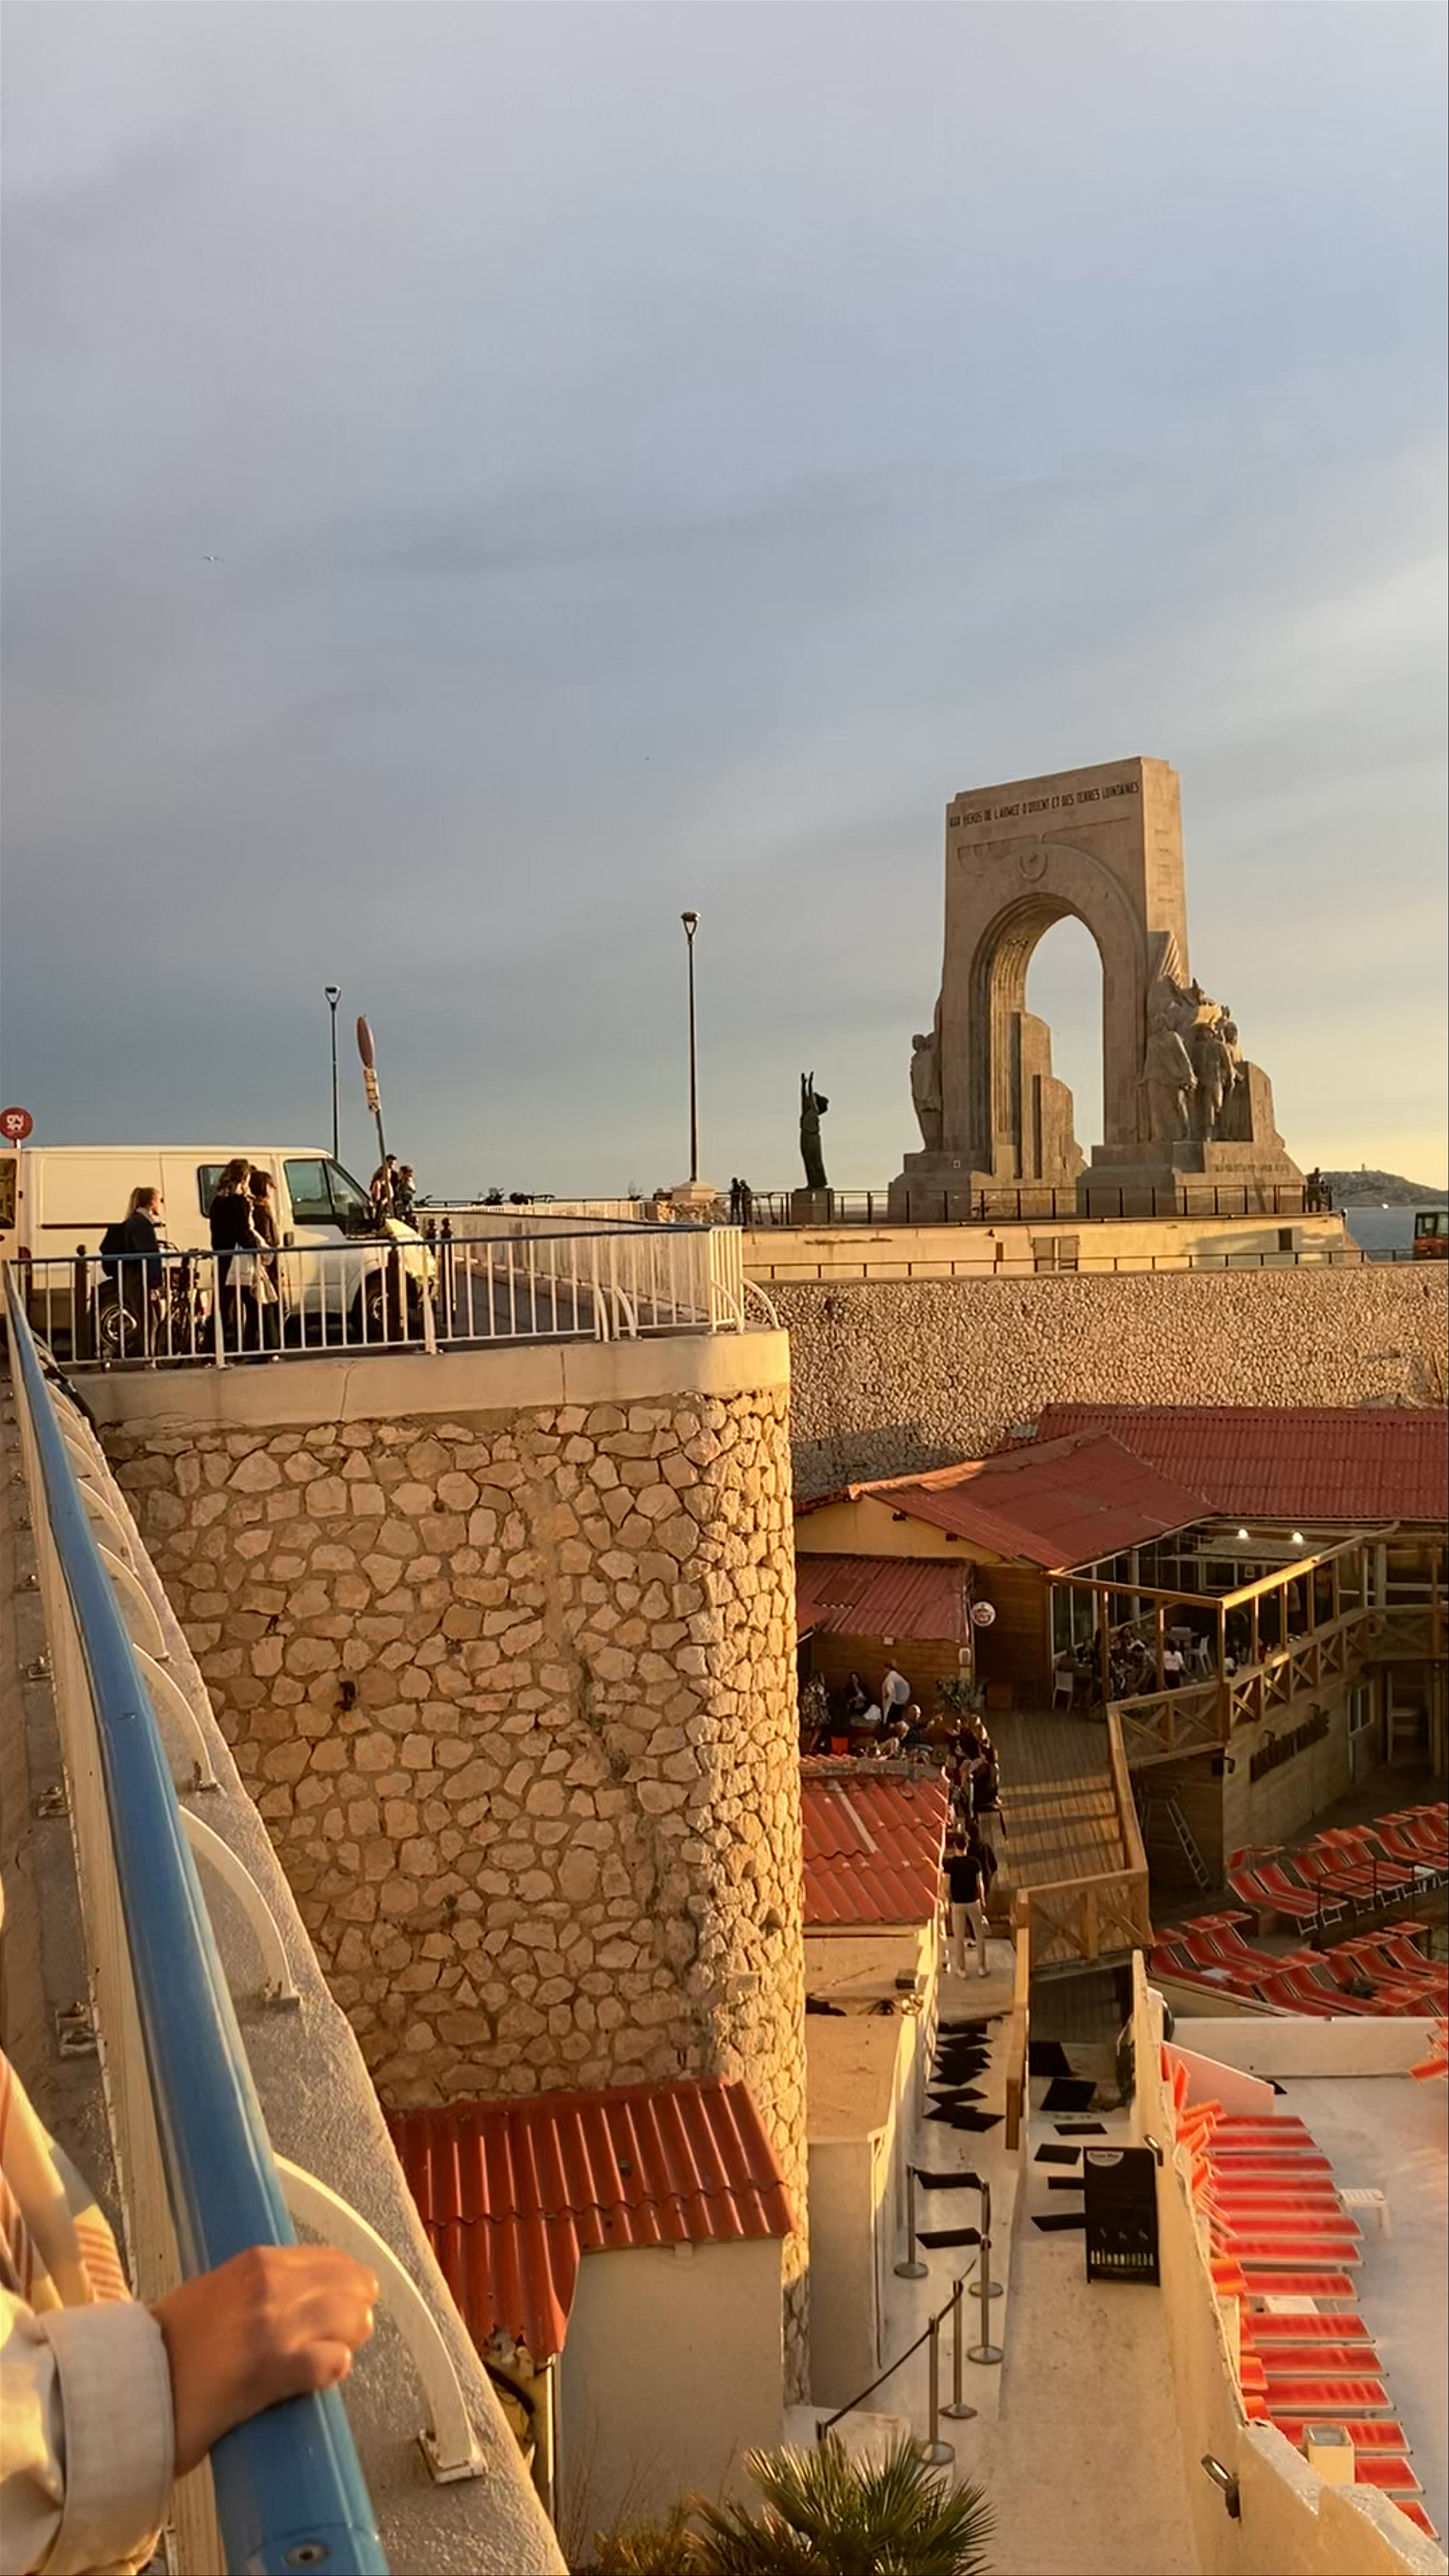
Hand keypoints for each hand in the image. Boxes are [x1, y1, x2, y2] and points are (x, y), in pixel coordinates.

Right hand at [152, 2244, 378, 2476]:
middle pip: (354, 2287)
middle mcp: (272, 2285)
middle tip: (340, 2335)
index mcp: (258, 2261)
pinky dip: (333, 2370)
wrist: (134, 2384)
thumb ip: (262, 2285)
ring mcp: (276, 2326)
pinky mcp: (275, 2370)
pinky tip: (320, 2377)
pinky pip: (333, 2363)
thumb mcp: (219, 2291)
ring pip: (353, 2321)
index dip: (346, 2285)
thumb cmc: (172, 2344)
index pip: (334, 2260)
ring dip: (348, 2341)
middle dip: (354, 2312)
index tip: (343, 2303)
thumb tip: (306, 2294)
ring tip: (329, 2357)